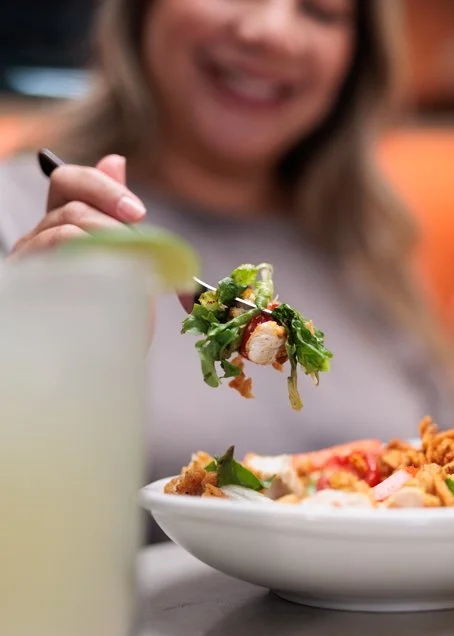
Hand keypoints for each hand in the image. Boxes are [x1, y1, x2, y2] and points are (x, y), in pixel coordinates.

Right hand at [9, 154, 155, 341]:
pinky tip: (106, 279)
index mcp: (62, 224)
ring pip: (66, 225)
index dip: (104, 186)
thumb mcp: (128, 261)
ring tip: (127, 271)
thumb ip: (117, 214)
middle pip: (71, 201)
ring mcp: (28, 260)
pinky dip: (89, 259)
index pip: (69, 181)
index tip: (138, 214)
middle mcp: (38, 237)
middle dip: (115, 220)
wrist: (90, 368)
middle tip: (140, 246)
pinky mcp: (23, 282)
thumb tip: (115, 158)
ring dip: (109, 242)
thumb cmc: (111, 316)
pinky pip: (54, 252)